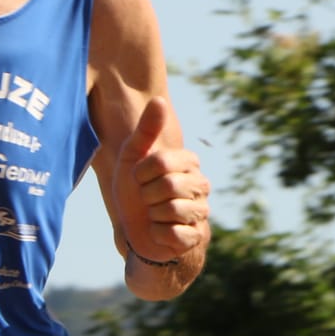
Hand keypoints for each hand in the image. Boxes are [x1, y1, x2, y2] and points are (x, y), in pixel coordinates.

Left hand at [114, 98, 209, 267]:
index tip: (139, 179)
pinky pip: (174, 233)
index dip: (141, 173)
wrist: (135, 231)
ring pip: (172, 210)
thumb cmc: (134, 190)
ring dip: (152, 216)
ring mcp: (201, 211)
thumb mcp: (133, 158)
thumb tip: (159, 99)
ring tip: (154, 215)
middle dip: (147, 195)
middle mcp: (201, 184)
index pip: (161, 161)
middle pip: (168, 185)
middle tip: (146, 200)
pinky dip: (158, 234)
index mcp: (189, 162)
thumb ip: (146, 130)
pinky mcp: (197, 236)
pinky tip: (159, 232)